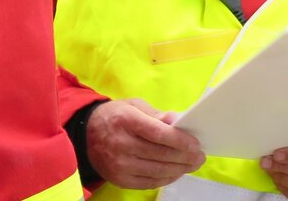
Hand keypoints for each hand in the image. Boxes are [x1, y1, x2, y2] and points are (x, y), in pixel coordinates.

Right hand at [85, 98, 204, 189]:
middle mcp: (121, 144)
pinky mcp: (119, 179)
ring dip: (179, 169)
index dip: (179, 140)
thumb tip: (177, 120)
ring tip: (192, 165)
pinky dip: (166, 178)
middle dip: (185, 157)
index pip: (157, 133)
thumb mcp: (134, 105)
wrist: (87, 134)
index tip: (196, 144)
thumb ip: (156, 114)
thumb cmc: (116, 115)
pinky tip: (176, 172)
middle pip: (160, 154)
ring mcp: (119, 165)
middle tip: (200, 156)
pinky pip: (148, 182)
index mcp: (126, 120)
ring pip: (157, 171)